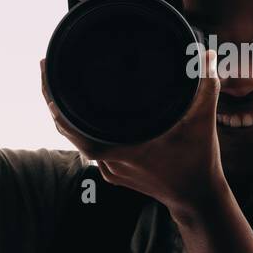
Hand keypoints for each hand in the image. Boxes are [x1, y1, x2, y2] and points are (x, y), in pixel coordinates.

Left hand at [41, 51, 225, 217]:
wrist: (196, 198)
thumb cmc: (198, 161)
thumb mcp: (203, 121)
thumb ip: (205, 86)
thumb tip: (205, 55)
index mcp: (122, 147)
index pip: (71, 123)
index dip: (55, 97)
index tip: (47, 69)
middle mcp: (109, 160)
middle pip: (66, 128)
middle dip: (53, 97)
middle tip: (47, 67)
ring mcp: (109, 169)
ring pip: (77, 139)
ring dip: (67, 114)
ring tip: (60, 84)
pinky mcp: (114, 173)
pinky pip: (90, 147)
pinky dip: (83, 129)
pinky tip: (83, 113)